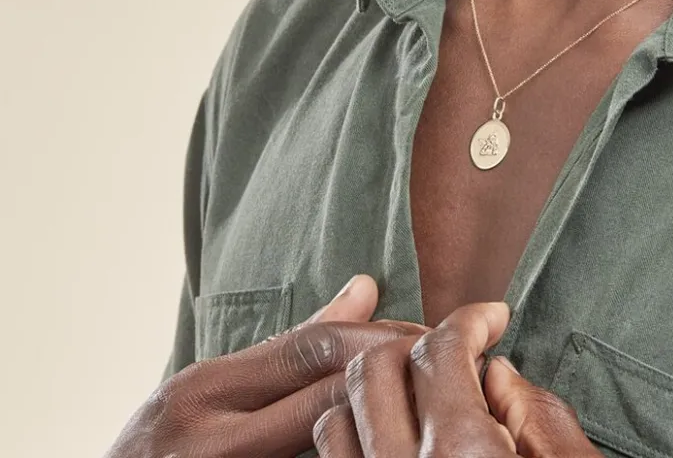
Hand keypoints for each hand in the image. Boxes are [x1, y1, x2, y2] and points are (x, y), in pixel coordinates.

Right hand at [106, 275, 427, 457]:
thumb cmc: (161, 447)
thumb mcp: (211, 387)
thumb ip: (290, 346)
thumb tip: (367, 286)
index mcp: (205, 389)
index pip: (312, 349)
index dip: (381, 338)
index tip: (433, 332)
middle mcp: (211, 437)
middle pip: (329, 395)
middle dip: (397, 375)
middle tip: (457, 364)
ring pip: (329, 446)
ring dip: (390, 422)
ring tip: (441, 403)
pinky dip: (357, 453)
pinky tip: (395, 443)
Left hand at [312, 301, 599, 456]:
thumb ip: (542, 420)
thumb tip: (501, 376)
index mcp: (464, 453)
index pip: (444, 350)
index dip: (470, 319)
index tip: (492, 317)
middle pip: (381, 365)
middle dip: (420, 341)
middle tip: (458, 348)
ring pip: (342, 404)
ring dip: (379, 379)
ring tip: (420, 382)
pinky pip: (330, 450)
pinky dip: (351, 421)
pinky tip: (386, 425)